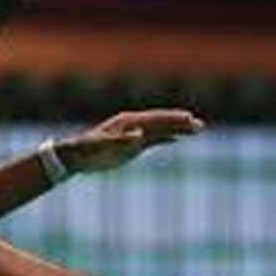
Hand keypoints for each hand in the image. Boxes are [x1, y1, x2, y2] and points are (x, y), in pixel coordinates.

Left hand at [55, 109, 204, 172]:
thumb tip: (140, 134)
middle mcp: (134, 125)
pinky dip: (166, 139)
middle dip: (181, 124)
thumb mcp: (102, 144)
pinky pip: (154, 141)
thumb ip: (121, 139)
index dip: (172, 119)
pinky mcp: (132, 146)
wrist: (75, 156)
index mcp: (128, 122)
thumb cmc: (87, 149)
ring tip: (197, 130)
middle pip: (162, 123)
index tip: (189, 119)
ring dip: (178, 131)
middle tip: (200, 125)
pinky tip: (177, 140)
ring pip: (161, 131)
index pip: (156, 119)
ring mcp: (134, 135)